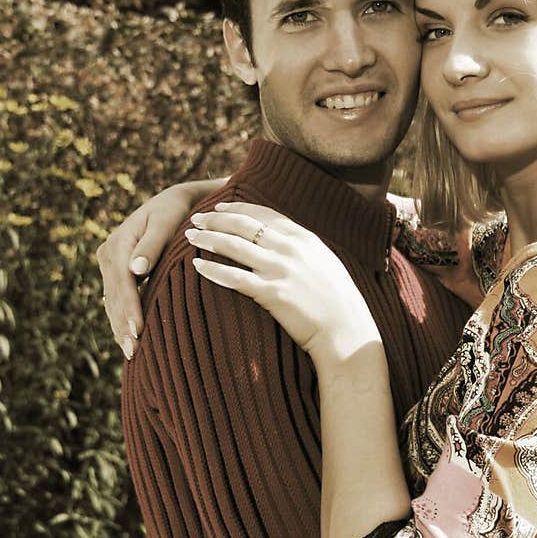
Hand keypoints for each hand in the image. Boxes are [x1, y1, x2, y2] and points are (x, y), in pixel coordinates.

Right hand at [97, 183, 209, 357]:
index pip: (122, 281)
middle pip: (115, 296)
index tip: (138, 330)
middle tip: (133, 352)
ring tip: (130, 353)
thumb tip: (137, 269)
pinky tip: (129, 340)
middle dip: (122, 325)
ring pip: (113, 302)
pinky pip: (117, 300)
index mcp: (118, 243)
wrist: (174, 203)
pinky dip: (122, 320)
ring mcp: (110, 265)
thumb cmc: (176, 211)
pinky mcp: (117, 273)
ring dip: (120, 328)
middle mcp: (108, 254)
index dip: (130, 307)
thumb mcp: (166, 221)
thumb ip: (153, 244)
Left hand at [186, 202, 380, 361]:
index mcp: (304, 237)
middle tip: (195, 218)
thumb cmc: (337, 301)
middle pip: (243, 225)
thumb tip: (280, 240)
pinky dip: (213, 269)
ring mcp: (280, 270)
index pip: (263, 214)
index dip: (237, 208)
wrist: (346, 330)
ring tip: (190, 237)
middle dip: (215, 219)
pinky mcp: (271, 293)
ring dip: (208, 239)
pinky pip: (234, 278)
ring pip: (234, 246)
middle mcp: (291, 248)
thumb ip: (301, 248)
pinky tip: (198, 266)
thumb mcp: (324, 263)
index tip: (217, 207)